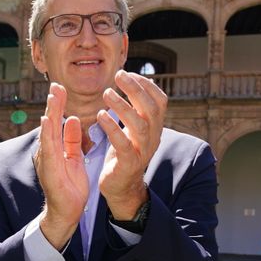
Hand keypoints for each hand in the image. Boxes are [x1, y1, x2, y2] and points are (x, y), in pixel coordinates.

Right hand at [33, 83, 89, 246]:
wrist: (67, 211)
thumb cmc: (70, 186)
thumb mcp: (74, 158)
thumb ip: (72, 139)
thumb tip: (72, 119)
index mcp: (55, 147)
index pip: (56, 122)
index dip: (57, 104)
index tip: (60, 88)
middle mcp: (47, 151)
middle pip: (50, 122)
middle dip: (53, 103)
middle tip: (56, 84)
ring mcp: (47, 159)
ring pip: (48, 131)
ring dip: (50, 113)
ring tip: (53, 96)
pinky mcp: (49, 168)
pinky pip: (48, 147)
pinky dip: (47, 133)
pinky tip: (47, 120)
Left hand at [96, 71, 167, 218]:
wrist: (122, 187)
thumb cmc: (124, 153)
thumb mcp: (132, 129)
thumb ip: (134, 109)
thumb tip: (132, 81)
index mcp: (154, 128)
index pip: (160, 101)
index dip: (147, 85)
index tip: (128, 73)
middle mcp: (152, 138)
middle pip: (152, 109)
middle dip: (136, 89)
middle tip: (119, 75)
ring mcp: (142, 152)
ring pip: (140, 125)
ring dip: (123, 106)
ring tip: (107, 93)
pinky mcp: (129, 164)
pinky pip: (123, 144)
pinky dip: (112, 128)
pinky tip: (100, 116)